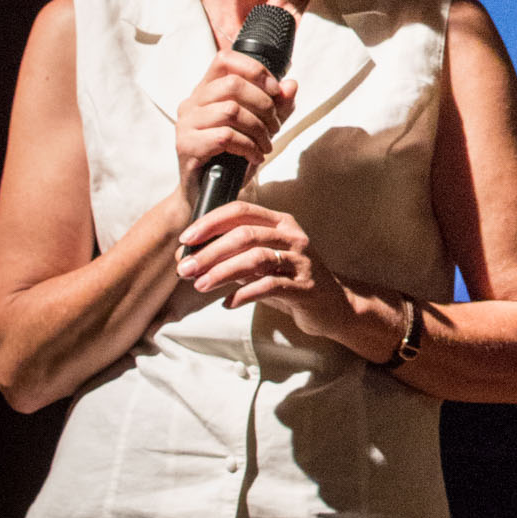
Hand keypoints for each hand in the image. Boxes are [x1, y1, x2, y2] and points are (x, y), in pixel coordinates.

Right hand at [173, 46, 296, 208]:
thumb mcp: (259, 127)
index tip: (275, 90)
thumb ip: (276, 106)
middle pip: (233, 84)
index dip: (254, 69)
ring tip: (266, 144)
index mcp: (206, 90)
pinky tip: (255, 156)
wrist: (206, 194)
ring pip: (231, 110)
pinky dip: (248, 146)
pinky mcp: (186, 146)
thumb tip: (291, 85)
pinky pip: (224, 136)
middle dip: (264, 105)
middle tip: (274, 127)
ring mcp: (186, 124)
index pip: (225, 59)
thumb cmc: (230, 157)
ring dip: (258, 128)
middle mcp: (192, 102)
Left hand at [176, 199, 360, 348]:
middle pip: (245, 234)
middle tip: (185, 269)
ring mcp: (301, 260)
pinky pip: (270, 286)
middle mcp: (292, 236)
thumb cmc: (289, 281)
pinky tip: (228, 303)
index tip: (186, 239)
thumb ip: (234, 256)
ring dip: (223, 272)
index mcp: (280, 223)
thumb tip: (192, 257)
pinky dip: (245, 294)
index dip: (211, 222)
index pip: (241, 210)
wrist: (331, 307)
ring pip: (256, 258)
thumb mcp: (261, 263)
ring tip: (200, 285)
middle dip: (210, 251)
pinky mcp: (305, 287)